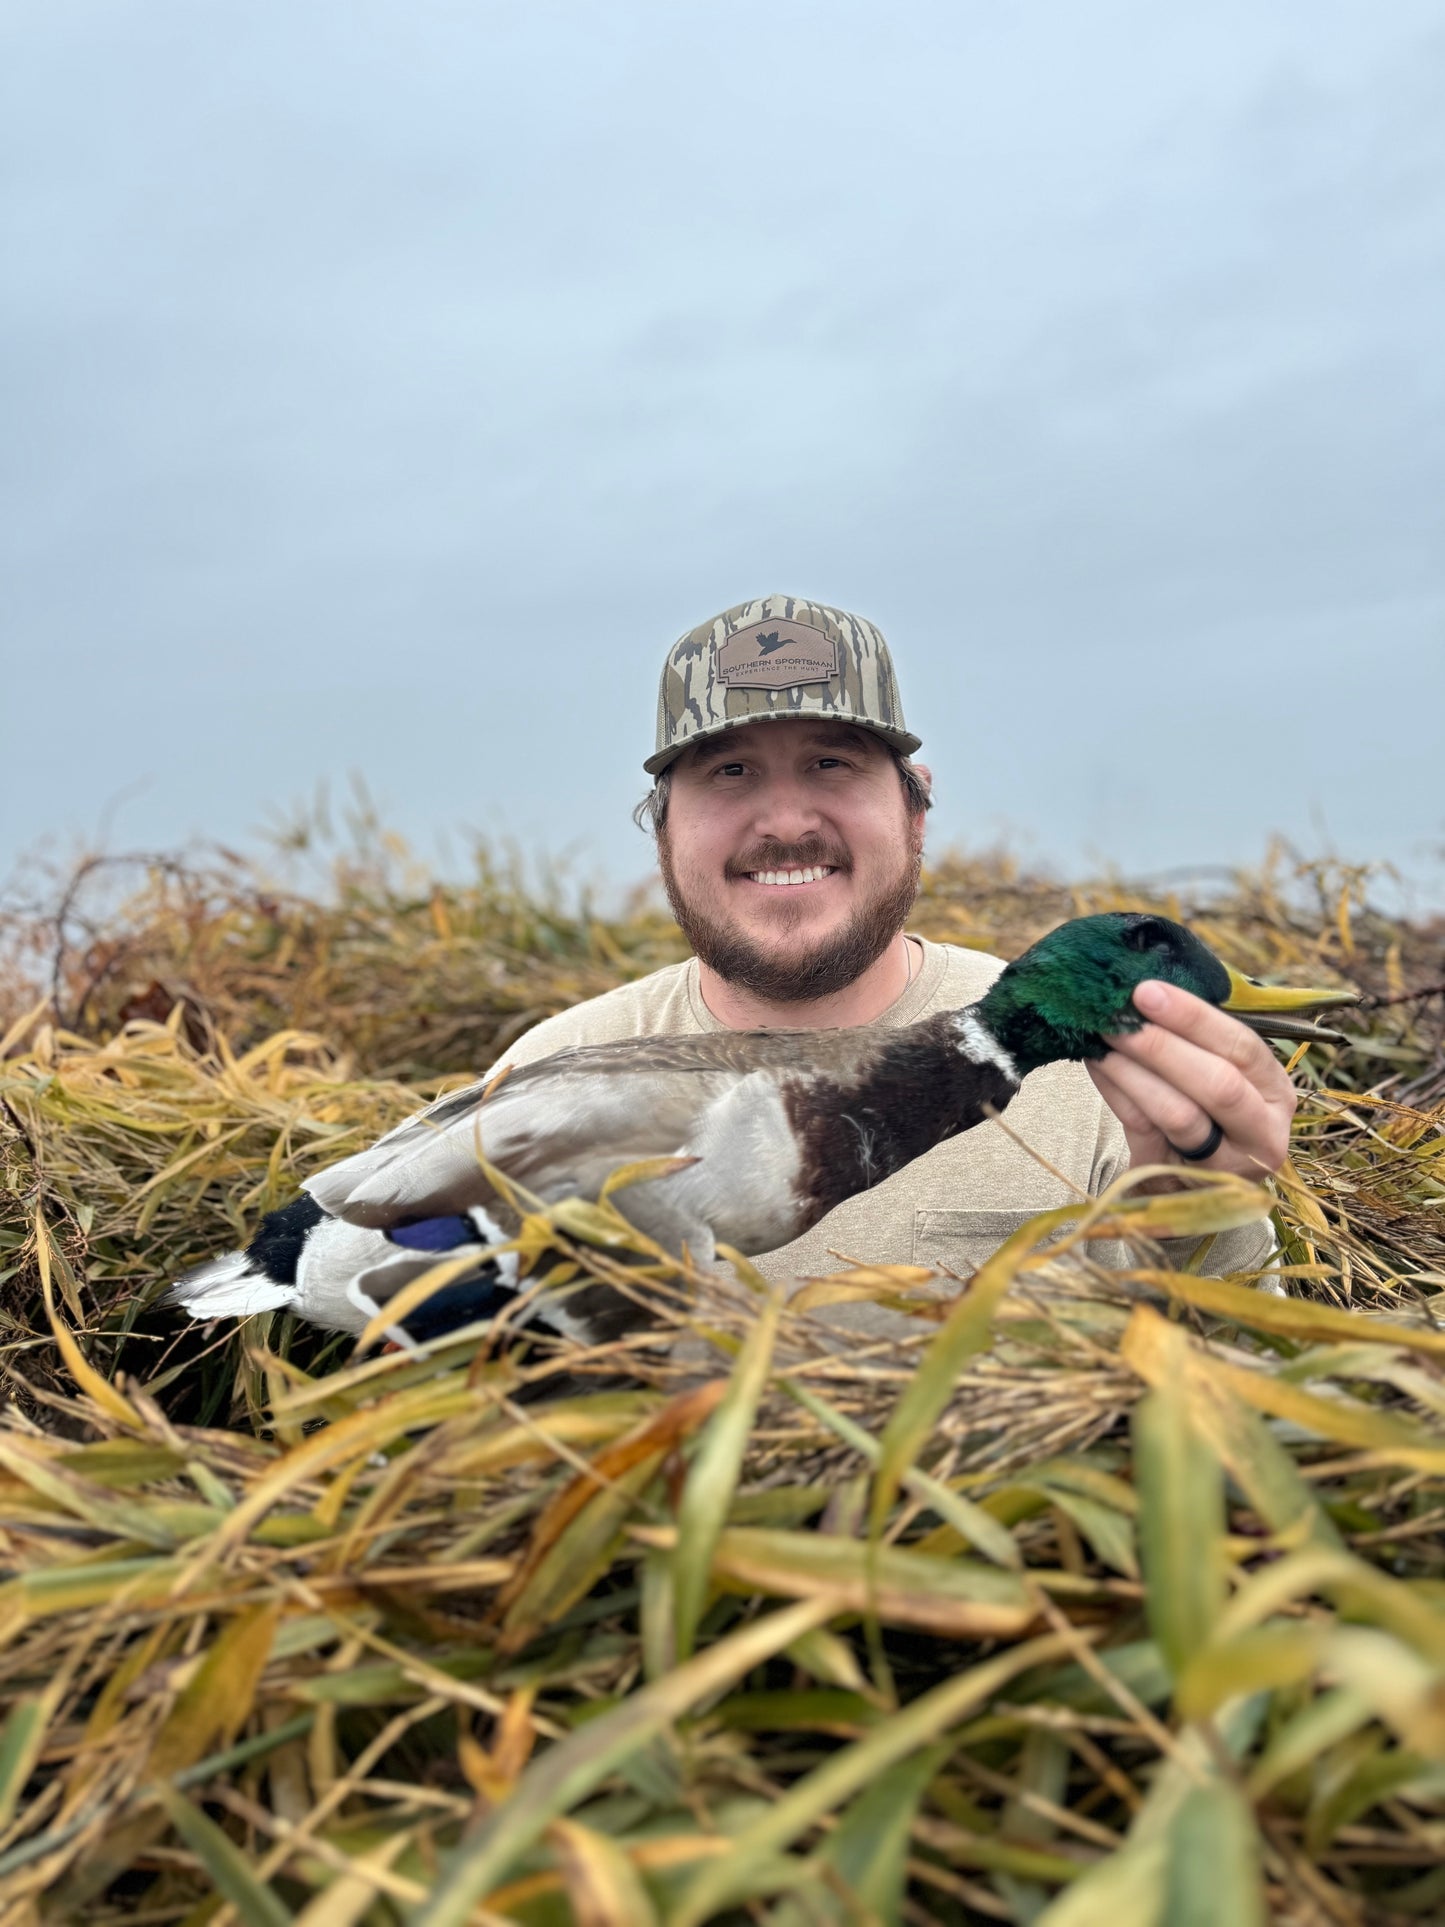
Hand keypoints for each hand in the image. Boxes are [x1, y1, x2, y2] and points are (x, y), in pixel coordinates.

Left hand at [1086, 979, 1296, 1180]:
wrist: (1186, 1183)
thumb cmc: (1207, 1113)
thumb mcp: (1222, 1076)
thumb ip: (1199, 1040)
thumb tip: (1149, 989)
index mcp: (1275, 1093)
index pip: (1243, 1047)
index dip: (1195, 1018)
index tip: (1148, 991)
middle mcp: (1262, 1133)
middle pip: (1218, 1084)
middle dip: (1162, 1045)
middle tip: (1118, 1016)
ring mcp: (1223, 1163)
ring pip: (1179, 1113)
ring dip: (1133, 1070)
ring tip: (1102, 1038)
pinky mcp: (1179, 1179)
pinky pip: (1144, 1130)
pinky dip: (1117, 1093)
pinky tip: (1097, 1065)